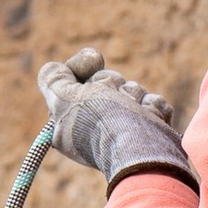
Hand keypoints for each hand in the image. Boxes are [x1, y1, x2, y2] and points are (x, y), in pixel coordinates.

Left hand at [37, 49, 197, 194]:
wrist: (139, 146)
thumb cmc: (99, 122)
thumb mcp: (65, 97)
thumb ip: (54, 80)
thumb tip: (54, 68)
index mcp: (70, 121)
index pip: (74, 81)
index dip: (81, 67)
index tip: (94, 61)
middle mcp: (95, 125)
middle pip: (105, 80)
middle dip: (111, 82)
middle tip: (109, 97)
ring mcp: (125, 128)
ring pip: (131, 89)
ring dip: (134, 95)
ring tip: (133, 113)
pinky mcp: (151, 130)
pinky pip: (152, 103)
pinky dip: (153, 107)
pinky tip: (149, 118)